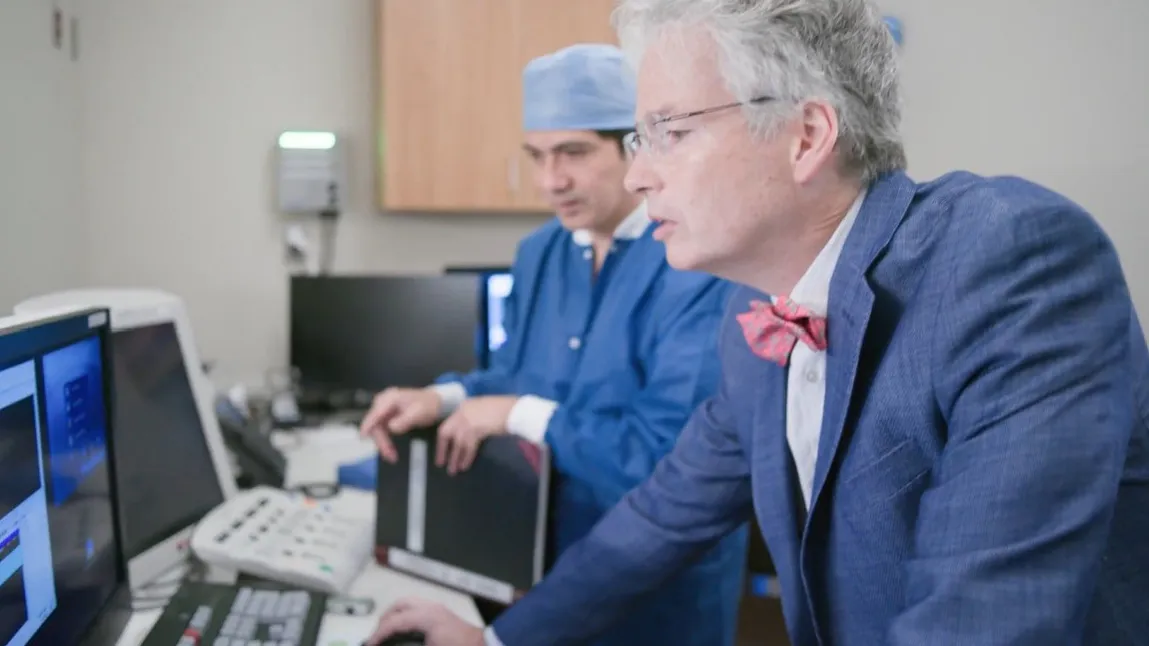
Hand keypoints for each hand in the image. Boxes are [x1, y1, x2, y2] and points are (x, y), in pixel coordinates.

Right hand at [359, 387, 441, 461]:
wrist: (435, 402)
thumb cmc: (428, 405)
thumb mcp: (419, 413)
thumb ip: (404, 420)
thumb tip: (391, 428)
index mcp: (390, 398)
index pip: (375, 414)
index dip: (367, 426)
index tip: (363, 437)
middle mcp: (384, 402)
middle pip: (374, 424)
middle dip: (381, 441)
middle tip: (390, 455)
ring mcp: (384, 409)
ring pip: (377, 429)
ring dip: (383, 443)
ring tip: (392, 455)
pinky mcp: (387, 416)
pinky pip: (381, 430)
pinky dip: (386, 440)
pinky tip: (391, 449)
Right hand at [364, 598, 484, 645]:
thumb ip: (407, 645)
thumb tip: (392, 643)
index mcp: (427, 616)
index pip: (394, 622)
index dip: (378, 635)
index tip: (370, 645)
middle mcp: (431, 607)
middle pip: (399, 606)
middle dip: (385, 621)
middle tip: (376, 638)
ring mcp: (437, 609)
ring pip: (408, 605)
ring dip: (395, 617)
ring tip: (386, 634)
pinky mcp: (441, 614)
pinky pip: (417, 609)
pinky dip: (405, 617)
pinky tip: (402, 632)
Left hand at [437, 396, 516, 473]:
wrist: (516, 409)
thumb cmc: (505, 409)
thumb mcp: (485, 410)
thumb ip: (474, 417)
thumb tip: (469, 432)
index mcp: (465, 405)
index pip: (449, 423)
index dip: (445, 439)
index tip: (443, 449)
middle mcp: (463, 412)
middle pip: (446, 432)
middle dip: (442, 449)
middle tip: (440, 463)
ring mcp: (469, 420)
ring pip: (457, 442)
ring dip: (454, 458)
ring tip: (453, 470)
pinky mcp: (477, 429)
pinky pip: (468, 446)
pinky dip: (466, 457)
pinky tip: (464, 466)